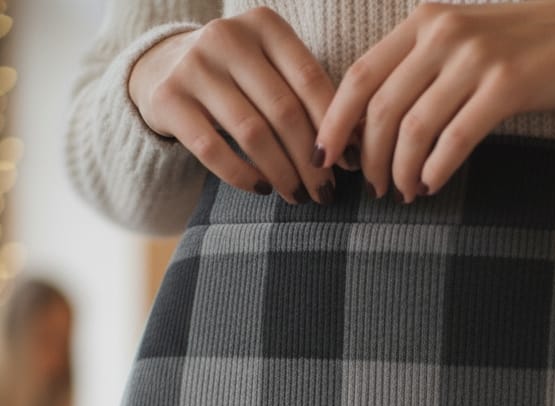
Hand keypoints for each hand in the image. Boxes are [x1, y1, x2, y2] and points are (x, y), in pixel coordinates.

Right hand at [127, 7, 363, 205]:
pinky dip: (242, 175)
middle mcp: (227, 37)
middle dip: (310, 160)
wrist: (163, 67)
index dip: (334, 126)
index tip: (348, 164)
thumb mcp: (272, 69)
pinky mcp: (168, 98)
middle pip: (283, 111)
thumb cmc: (239, 78)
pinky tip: (262, 190)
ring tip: (298, 196)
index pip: (309, 80)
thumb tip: (354, 148)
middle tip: (326, 192)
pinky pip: (213, 149)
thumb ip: (307, 96)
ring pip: (251, 133)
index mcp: (264, 24)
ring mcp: (194, 65)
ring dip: (282, 173)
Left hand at [314, 0, 554, 201]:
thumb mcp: (462, 42)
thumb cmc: (523, 47)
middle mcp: (444, 33)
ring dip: (401, 171)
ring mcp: (476, 58)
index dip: (336, 121)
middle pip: (381, 109)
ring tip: (403, 193)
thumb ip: (421, 69)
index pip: (360, 75)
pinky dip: (436, 170)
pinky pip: (455, 139)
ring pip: (414, 128)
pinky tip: (430, 186)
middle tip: (373, 187)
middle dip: (369, 157)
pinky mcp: (508, 86)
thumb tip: (374, 125)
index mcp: (424, 22)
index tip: (325, 156)